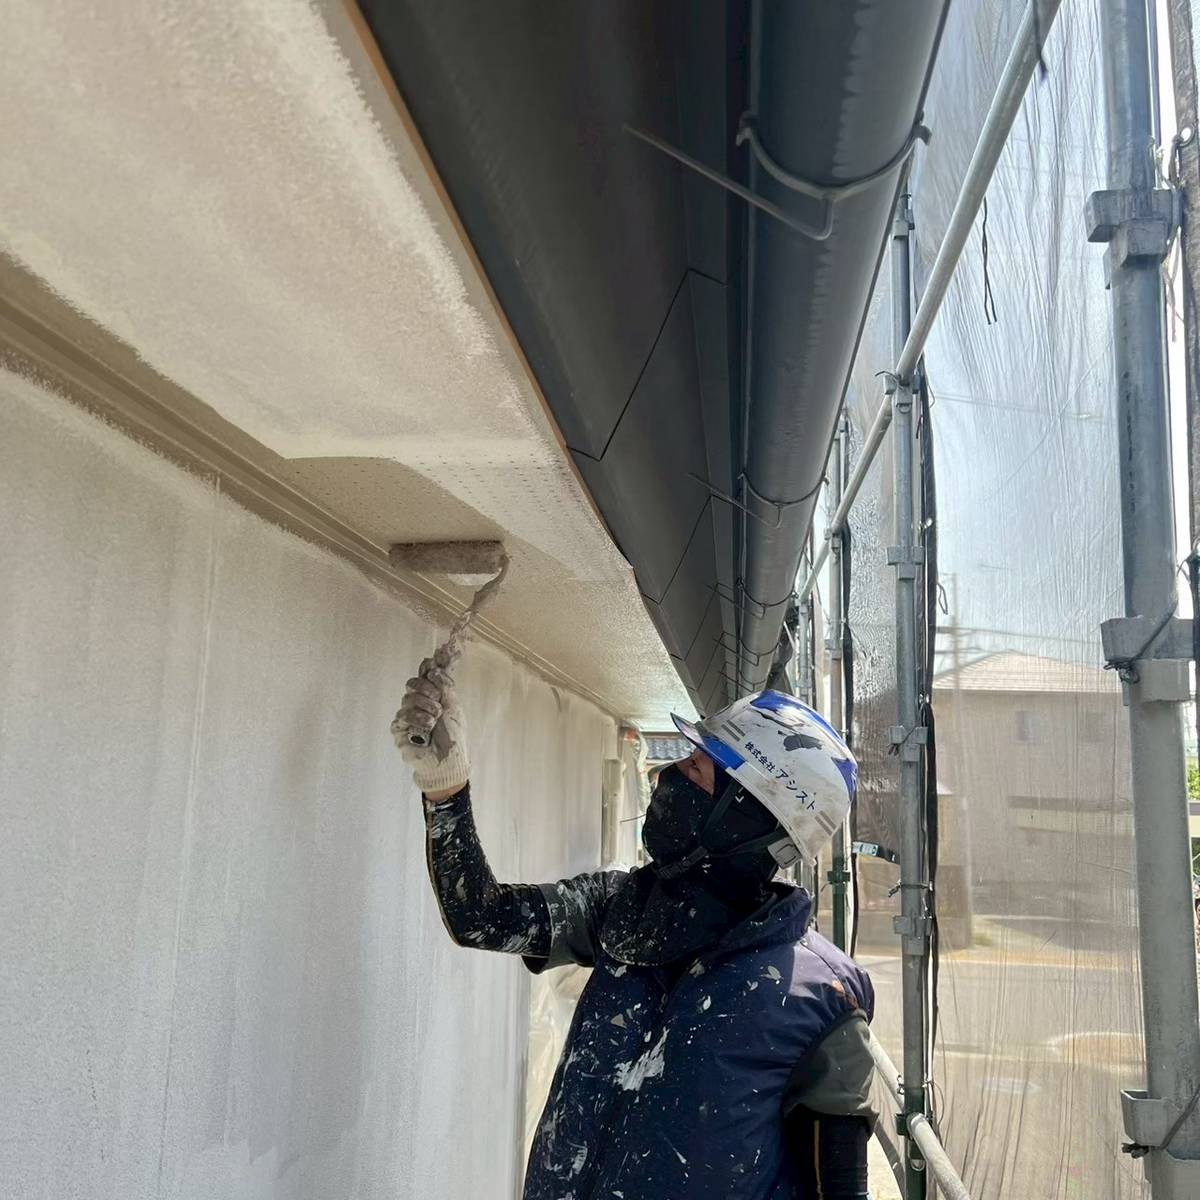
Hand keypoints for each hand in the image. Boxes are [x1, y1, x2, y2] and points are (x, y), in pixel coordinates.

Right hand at [391, 655, 469, 796]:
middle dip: (427, 689)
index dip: (428, 668)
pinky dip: (417, 718)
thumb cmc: (453, 734)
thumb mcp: (453, 705)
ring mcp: (406, 715)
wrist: (449, 758)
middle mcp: (417, 703)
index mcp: (431, 696)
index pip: (424, 676)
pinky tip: (427, 727)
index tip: (436, 660)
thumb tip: (435, 665)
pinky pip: (403, 714)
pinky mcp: (399, 728)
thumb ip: (444, 685)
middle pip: (413, 684)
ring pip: (408, 698)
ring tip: (435, 718)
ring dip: (426, 706)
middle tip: (437, 699)